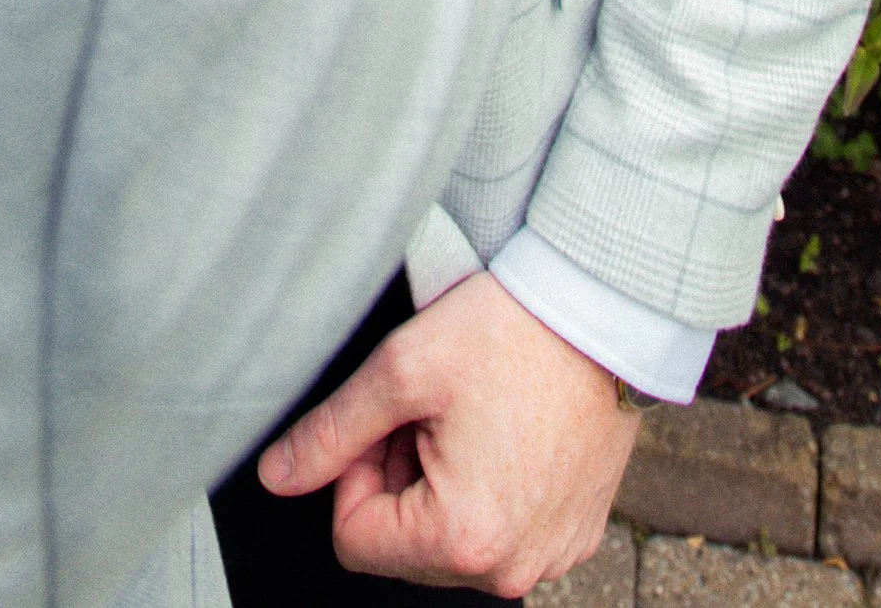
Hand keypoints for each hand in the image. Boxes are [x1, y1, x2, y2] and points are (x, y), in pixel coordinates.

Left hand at [256, 271, 640, 593]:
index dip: (356, 471)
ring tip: (473, 415)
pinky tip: (507, 430)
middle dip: (402, 477)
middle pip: (404, 545)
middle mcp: (512, 568)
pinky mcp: (574, 537)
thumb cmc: (510, 334)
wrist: (606, 312)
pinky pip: (503, 532)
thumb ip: (330, 433)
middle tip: (432, 410)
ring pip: (449, 538)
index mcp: (464, 538)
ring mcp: (550, 557)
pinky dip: (490, 486)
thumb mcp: (402, 370)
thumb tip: (275, 478)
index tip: (390, 419)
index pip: (353, 540)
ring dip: (443, 482)